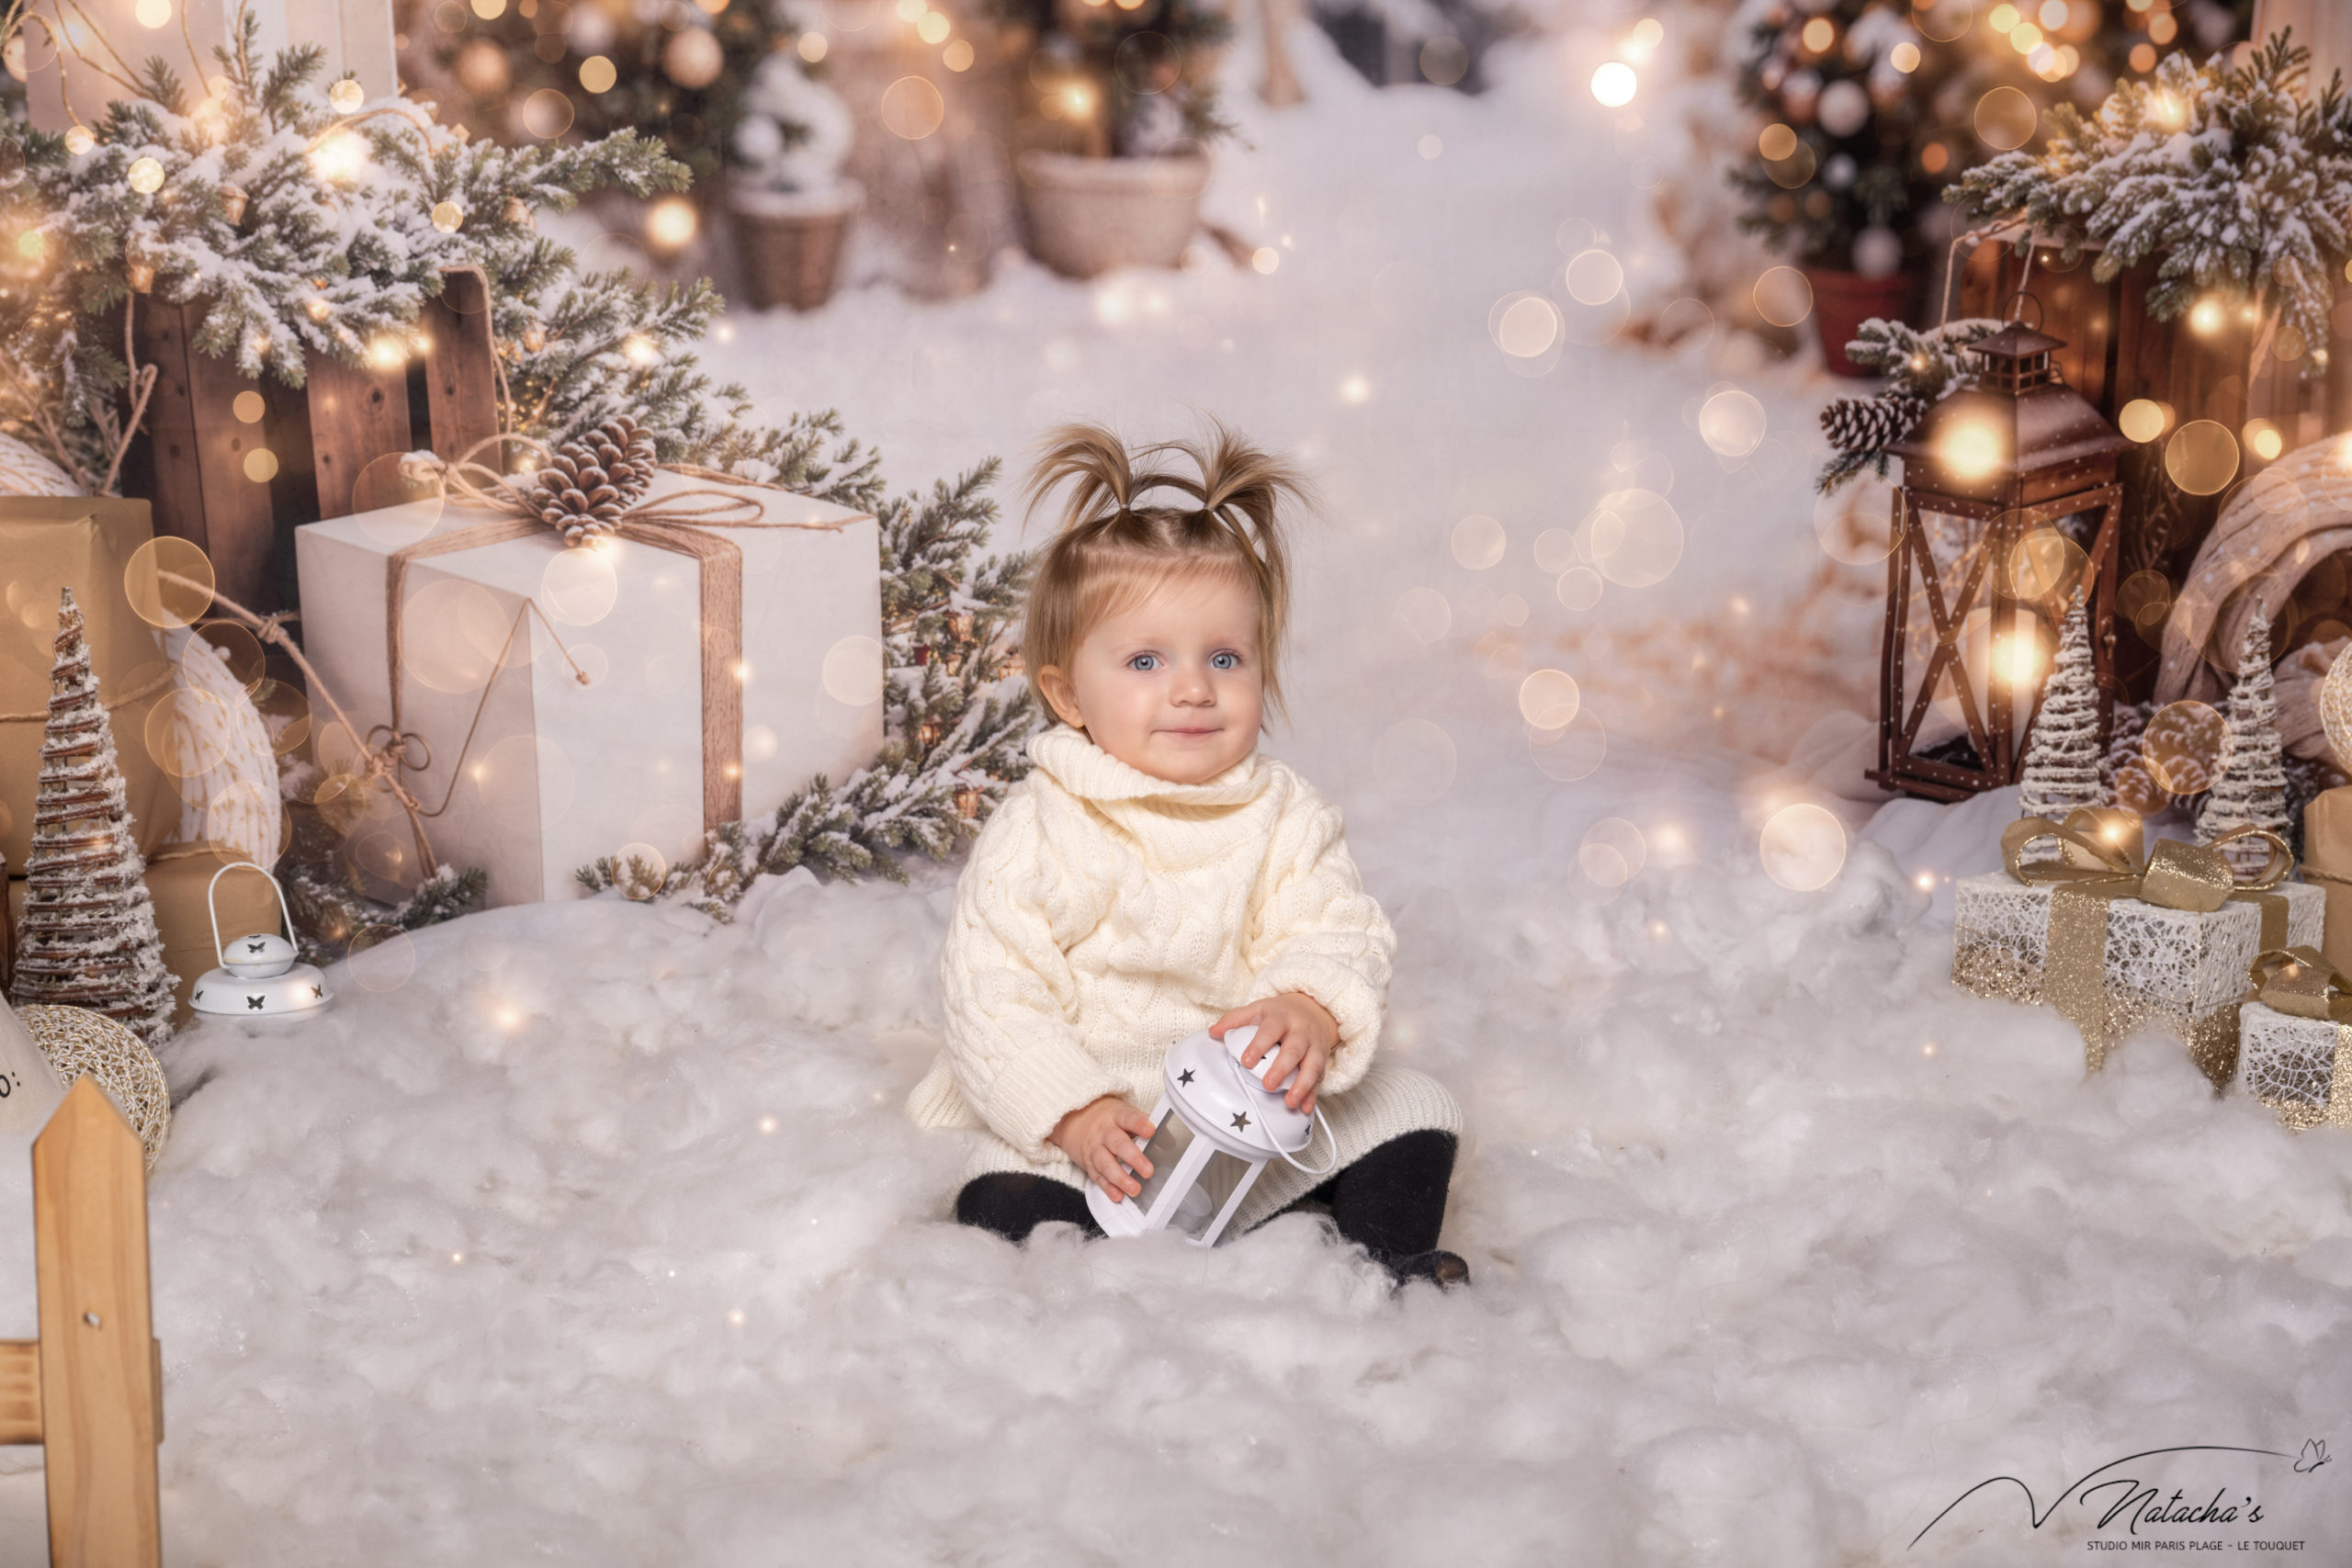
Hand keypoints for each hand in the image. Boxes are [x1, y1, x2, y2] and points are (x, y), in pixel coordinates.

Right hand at [1050, 1095, 1158, 1201]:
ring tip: (1135, 1189)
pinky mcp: (1089, 1164)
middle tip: (1148, 1171)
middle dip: (1134, 1158)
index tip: (1151, 1131)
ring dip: (1120, 1178)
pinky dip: (1107, 1187)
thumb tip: (1167, 1136)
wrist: (1075, 1120)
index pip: (1128, 1118)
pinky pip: (1097, 1177)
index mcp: (1116, 1116)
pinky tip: (1118, 1195)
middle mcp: (1104, 1133)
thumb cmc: (1108, 1119)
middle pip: (1118, 1144)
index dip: (1139, 1124)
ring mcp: (1095, 1149)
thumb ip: (1143, 1123)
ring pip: (1106, 1163)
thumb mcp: (1123, 1113)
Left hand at [1210, 992, 1337, 1113]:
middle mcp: (1301, 1032)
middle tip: (1268, 1085)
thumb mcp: (1258, 1009)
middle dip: (1282, 1069)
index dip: (1259, 1045)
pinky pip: (1320, 1079)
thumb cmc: (1282, 1014)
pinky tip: (1305, 1107)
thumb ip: (1235, 1020)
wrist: (1314, 1010)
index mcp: (1281, 1018)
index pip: (1270, 1030)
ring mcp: (1314, 1047)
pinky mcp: (1322, 1061)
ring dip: (1302, 1085)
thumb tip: (1213, 1032)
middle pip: (1294, 1050)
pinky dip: (1313, 1095)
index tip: (1247, 1060)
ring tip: (1290, 1102)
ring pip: (1312, 1066)